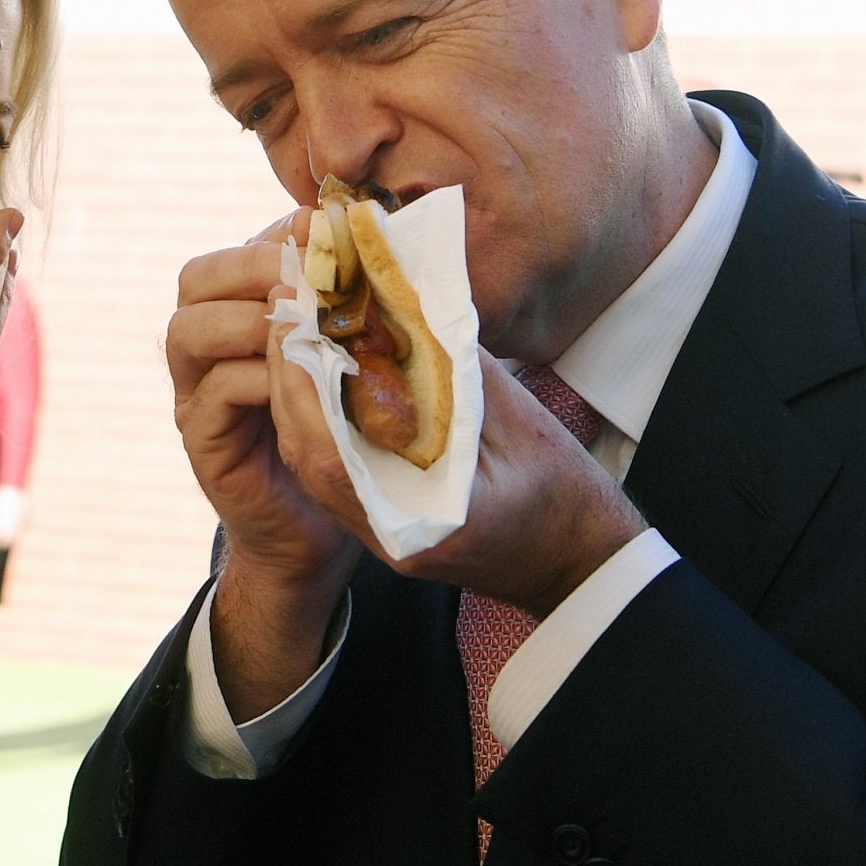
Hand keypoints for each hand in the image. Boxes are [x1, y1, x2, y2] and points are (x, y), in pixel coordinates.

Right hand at [167, 217, 359, 715]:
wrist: (331, 526)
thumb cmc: (354, 433)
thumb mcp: (361, 357)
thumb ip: (361, 305)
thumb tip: (397, 242)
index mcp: (243, 315)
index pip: (240, 250)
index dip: (280, 234)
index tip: (332, 234)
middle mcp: (207, 348)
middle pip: (195, 277)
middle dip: (252, 265)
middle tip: (309, 275)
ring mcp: (194, 392)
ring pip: (189, 329)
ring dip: (249, 319)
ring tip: (307, 327)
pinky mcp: (201, 438)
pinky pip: (213, 392)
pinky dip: (258, 377)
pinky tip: (306, 380)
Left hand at [267, 326, 646, 613]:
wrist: (581, 562)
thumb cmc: (563, 495)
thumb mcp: (514, 421)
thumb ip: (453, 369)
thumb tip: (400, 304)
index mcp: (418, 523)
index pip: (328, 452)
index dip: (300, 382)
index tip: (291, 319)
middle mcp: (387, 538)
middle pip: (307, 455)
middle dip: (287, 379)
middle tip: (283, 310)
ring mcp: (383, 538)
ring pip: (313, 463)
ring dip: (297, 398)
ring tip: (296, 331)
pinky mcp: (387, 526)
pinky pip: (336, 470)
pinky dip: (321, 421)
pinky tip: (320, 374)